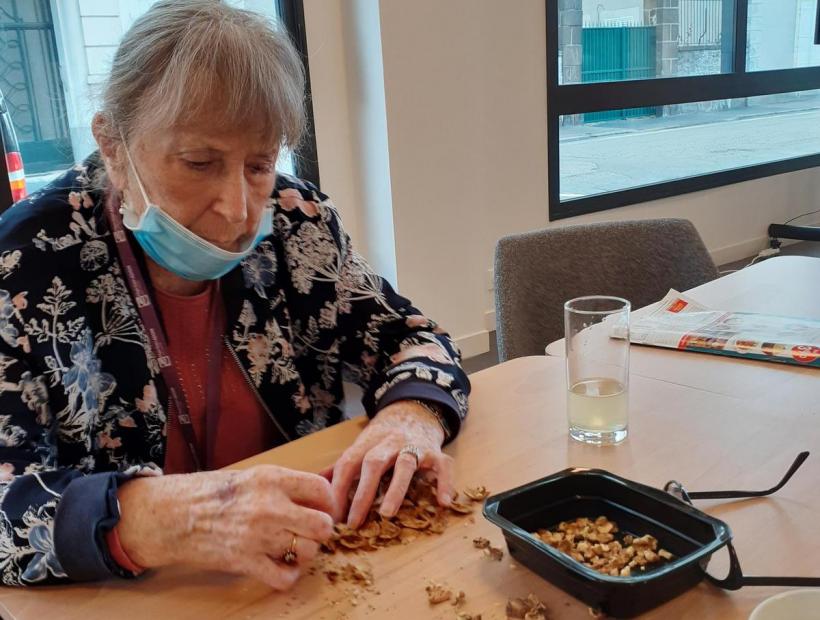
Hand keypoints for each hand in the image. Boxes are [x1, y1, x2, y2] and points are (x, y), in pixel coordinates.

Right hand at [116, 465, 334, 589]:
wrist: (175, 515)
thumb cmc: (214, 493)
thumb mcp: (253, 476)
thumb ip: (285, 485)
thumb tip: (319, 495)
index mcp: (272, 479)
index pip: (322, 490)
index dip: (329, 502)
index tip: (323, 509)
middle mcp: (270, 506)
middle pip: (322, 526)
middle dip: (321, 531)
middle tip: (310, 532)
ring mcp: (258, 536)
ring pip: (308, 551)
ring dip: (305, 553)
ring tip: (292, 548)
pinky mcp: (246, 562)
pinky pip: (285, 577)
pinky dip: (288, 576)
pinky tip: (280, 567)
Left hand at [326, 401, 454, 527]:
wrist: (414, 411)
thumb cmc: (382, 439)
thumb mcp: (360, 447)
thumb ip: (340, 467)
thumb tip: (312, 484)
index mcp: (367, 443)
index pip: (348, 463)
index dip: (338, 488)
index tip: (332, 515)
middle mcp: (390, 442)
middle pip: (374, 464)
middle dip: (362, 493)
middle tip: (353, 522)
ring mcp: (414, 446)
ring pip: (405, 464)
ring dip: (395, 488)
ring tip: (387, 513)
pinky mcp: (436, 452)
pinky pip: (443, 467)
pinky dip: (444, 483)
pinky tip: (443, 503)